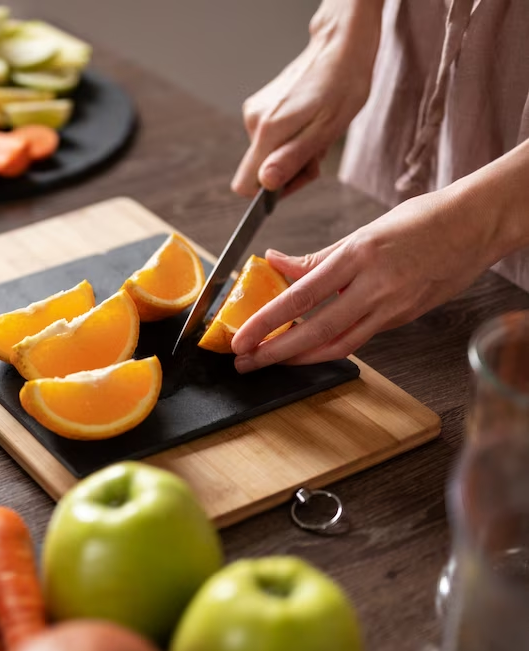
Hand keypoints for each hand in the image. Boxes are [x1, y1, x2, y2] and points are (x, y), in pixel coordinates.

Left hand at [230, 188, 499, 371]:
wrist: (477, 225)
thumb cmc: (421, 220)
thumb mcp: (363, 231)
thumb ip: (317, 256)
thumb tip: (273, 262)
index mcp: (358, 256)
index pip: (301, 296)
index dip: (267, 320)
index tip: (241, 336)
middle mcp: (375, 286)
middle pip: (316, 331)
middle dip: (275, 351)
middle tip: (245, 362)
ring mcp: (392, 307)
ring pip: (338, 343)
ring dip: (299, 358)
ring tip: (269, 362)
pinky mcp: (404, 318)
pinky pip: (360, 338)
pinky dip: (329, 347)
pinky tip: (306, 350)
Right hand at [231, 0, 382, 197]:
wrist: (340, 48)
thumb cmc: (343, 86)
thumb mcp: (326, 130)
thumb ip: (293, 159)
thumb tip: (266, 184)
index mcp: (268, 130)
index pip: (245, 184)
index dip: (270, 192)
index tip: (296, 179)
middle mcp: (254, 121)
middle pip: (260, 170)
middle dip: (289, 170)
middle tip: (318, 153)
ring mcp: (255, 112)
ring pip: (266, 154)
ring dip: (293, 153)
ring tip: (317, 133)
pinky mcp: (260, 107)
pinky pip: (268, 138)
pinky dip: (289, 138)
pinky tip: (308, 122)